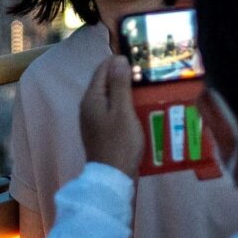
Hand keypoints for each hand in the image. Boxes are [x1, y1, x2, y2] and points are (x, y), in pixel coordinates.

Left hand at [79, 55, 142, 179]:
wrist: (113, 178)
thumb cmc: (119, 143)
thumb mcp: (122, 111)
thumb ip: (120, 84)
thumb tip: (118, 60)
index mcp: (91, 98)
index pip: (102, 69)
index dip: (119, 62)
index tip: (140, 61)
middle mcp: (89, 107)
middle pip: (107, 83)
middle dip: (125, 78)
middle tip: (148, 76)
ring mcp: (94, 120)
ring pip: (112, 98)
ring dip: (128, 93)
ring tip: (148, 91)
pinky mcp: (102, 131)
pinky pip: (114, 112)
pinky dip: (126, 108)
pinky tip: (141, 111)